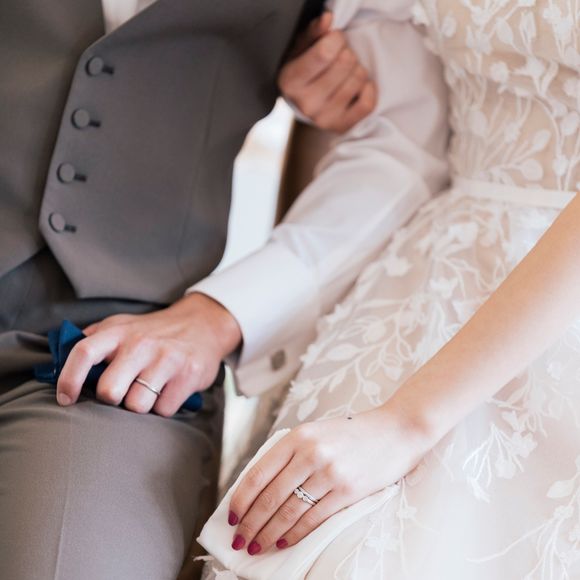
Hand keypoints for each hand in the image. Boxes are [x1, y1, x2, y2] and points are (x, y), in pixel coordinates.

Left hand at [55, 293, 241, 415]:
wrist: (204, 323)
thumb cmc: (156, 331)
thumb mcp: (123, 325)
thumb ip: (93, 340)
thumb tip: (58, 362)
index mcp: (119, 331)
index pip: (83, 352)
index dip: (68, 379)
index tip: (66, 399)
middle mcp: (142, 344)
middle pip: (110, 391)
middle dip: (114, 399)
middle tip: (123, 392)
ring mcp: (166, 359)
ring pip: (137, 405)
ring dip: (141, 405)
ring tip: (149, 390)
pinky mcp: (188, 375)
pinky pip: (164, 410)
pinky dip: (164, 407)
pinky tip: (168, 391)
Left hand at [227, 404, 431, 554]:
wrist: (396, 430)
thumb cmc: (352, 433)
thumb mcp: (316, 431)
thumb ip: (290, 452)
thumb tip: (260, 486)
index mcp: (298, 436)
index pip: (259, 472)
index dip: (241, 498)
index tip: (231, 517)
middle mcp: (311, 452)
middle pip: (271, 496)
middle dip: (251, 522)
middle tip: (239, 540)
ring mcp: (330, 472)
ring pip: (290, 510)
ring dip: (269, 532)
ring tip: (257, 545)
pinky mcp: (348, 491)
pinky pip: (314, 517)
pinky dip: (296, 533)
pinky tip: (284, 542)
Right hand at [280, 12, 376, 132]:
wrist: (305, 103)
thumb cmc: (305, 70)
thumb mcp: (302, 48)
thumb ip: (314, 32)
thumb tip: (328, 20)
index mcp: (290, 81)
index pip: (325, 53)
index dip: (336, 39)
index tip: (333, 40)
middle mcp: (306, 104)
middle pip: (345, 63)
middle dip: (347, 53)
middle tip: (340, 58)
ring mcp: (324, 119)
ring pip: (358, 79)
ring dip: (357, 69)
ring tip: (346, 72)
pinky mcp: (341, 127)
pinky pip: (368, 103)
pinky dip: (367, 89)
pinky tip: (357, 87)